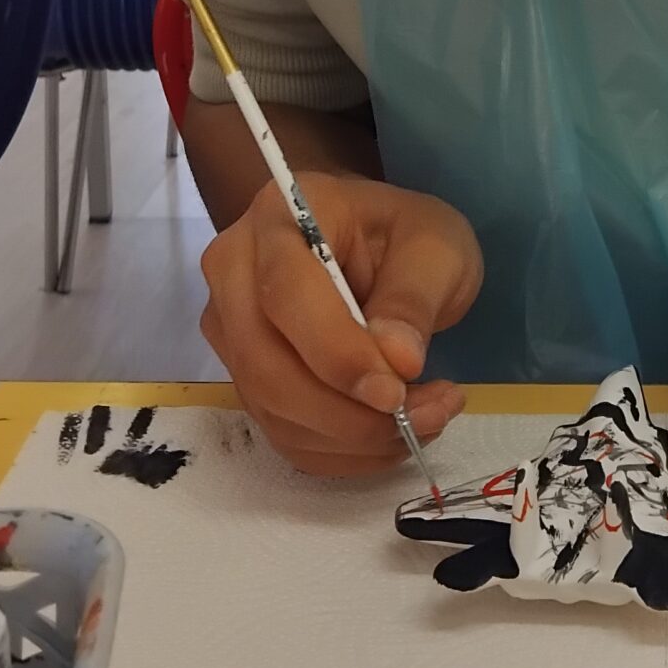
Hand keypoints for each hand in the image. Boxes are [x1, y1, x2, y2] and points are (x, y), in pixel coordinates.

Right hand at [199, 174, 482, 476]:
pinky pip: (282, 433)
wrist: (377, 244)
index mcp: (280, 216)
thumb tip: (396, 361)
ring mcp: (230, 328)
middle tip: (427, 416)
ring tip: (427, 420)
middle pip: (264, 363)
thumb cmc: (404, 235)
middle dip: (347, 412)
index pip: (286, 294)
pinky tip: (391, 436)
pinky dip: (341, 451)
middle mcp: (234, 271)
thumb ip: (414, 296)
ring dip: (352, 437)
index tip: (395, 393)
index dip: (337, 354)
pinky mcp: (244, 376)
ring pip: (272, 407)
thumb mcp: (437, 247)